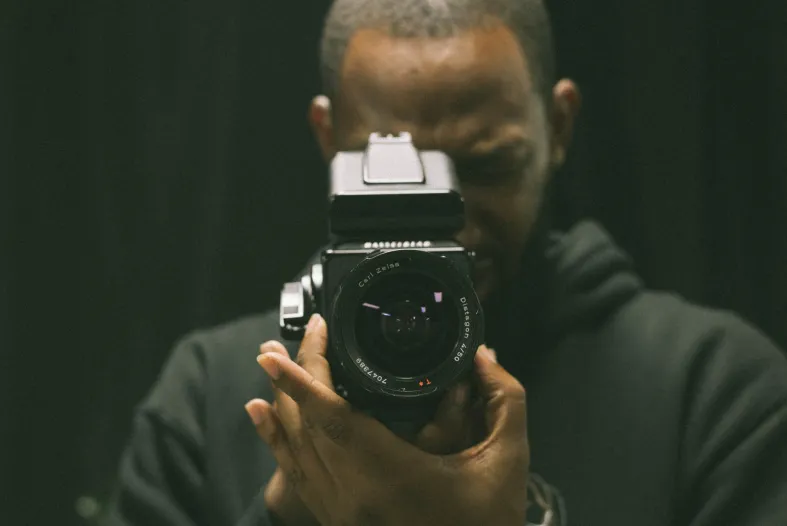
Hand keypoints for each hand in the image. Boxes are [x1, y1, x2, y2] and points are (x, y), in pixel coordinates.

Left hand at [245, 314, 528, 525]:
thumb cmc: (489, 524)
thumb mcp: (507, 461)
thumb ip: (504, 401)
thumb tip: (483, 355)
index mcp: (391, 476)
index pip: (334, 419)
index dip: (302, 382)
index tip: (275, 356)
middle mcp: (354, 497)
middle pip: (307, 427)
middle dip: (290, 380)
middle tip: (278, 344)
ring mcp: (340, 514)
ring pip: (295, 449)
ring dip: (279, 402)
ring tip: (268, 364)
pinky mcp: (337, 521)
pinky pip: (295, 474)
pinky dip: (275, 439)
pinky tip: (261, 412)